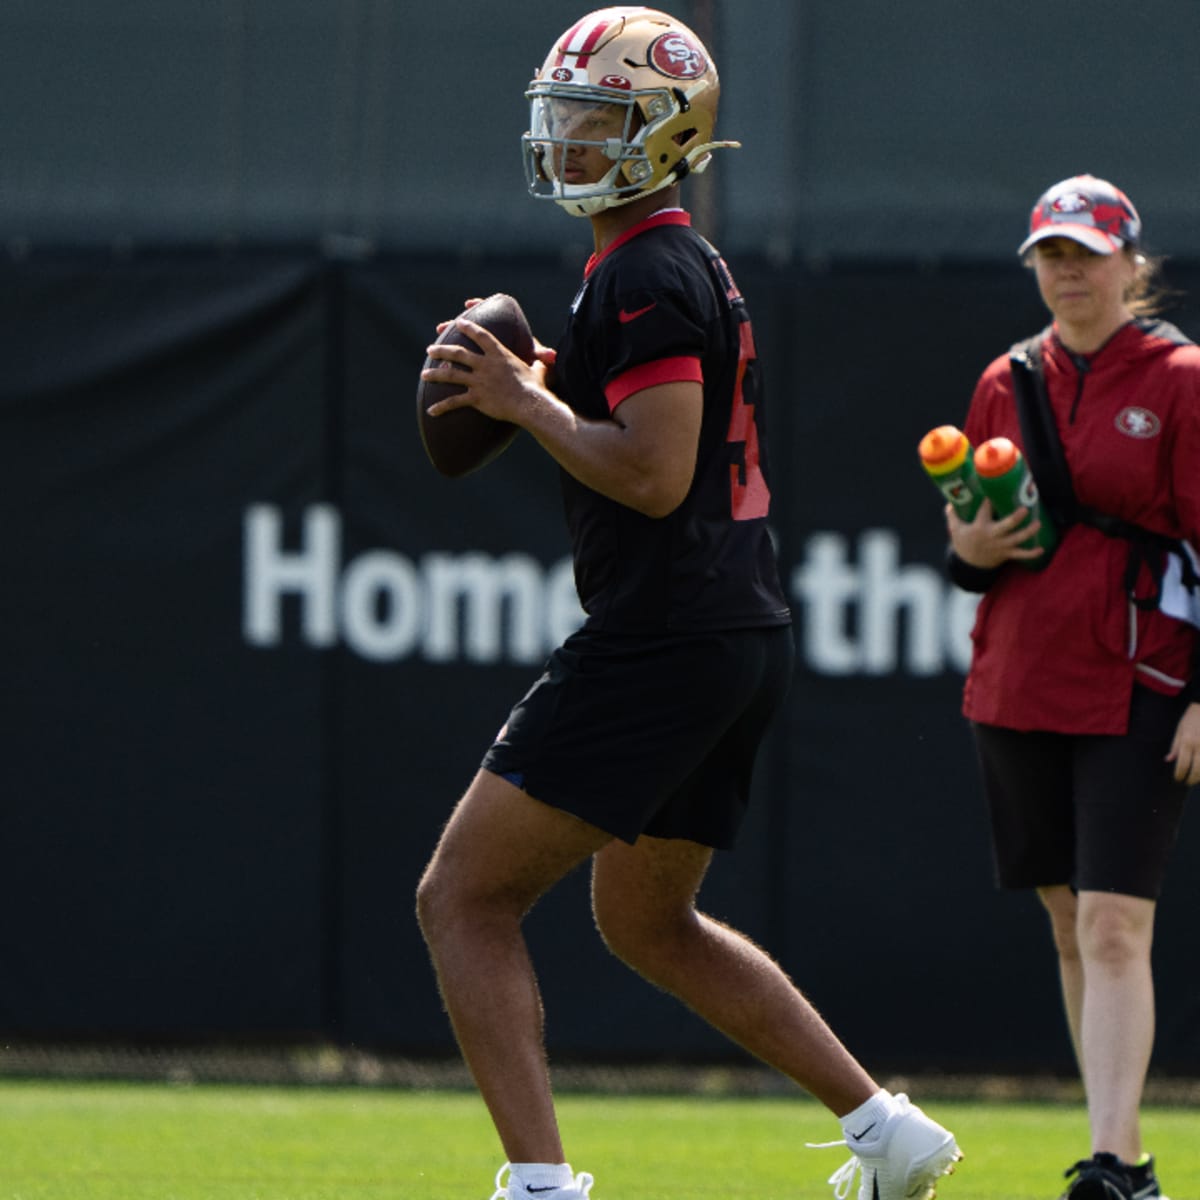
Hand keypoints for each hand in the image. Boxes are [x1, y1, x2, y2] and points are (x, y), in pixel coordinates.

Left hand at [422, 317, 548, 425]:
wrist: (531, 404)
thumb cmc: (537, 388)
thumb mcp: (539, 370)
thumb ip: (540, 362)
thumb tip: (551, 357)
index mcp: (499, 355)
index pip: (481, 336)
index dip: (468, 328)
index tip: (458, 323)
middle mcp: (485, 365)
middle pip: (458, 353)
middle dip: (442, 349)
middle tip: (430, 349)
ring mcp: (479, 381)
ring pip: (451, 374)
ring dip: (435, 373)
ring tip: (424, 374)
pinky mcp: (477, 398)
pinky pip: (455, 401)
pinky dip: (442, 406)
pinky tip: (431, 411)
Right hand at [946, 498, 1046, 567]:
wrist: (969, 566)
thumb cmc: (964, 543)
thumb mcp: (955, 529)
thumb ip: (952, 515)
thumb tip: (950, 501)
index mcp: (978, 528)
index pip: (984, 511)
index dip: (989, 501)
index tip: (994, 491)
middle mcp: (991, 537)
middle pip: (1005, 526)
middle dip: (1015, 518)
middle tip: (1025, 509)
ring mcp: (1000, 546)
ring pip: (1017, 539)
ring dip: (1028, 532)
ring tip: (1038, 524)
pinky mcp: (1006, 554)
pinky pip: (1021, 555)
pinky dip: (1031, 553)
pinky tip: (1041, 549)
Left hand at [1166, 701, 1199, 784]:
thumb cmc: (1191, 718)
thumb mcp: (1179, 730)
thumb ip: (1175, 746)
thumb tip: (1169, 760)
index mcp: (1187, 741)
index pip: (1183, 764)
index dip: (1180, 774)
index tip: (1178, 779)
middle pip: (1198, 769)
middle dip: (1192, 779)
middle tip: (1187, 782)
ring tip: (1196, 779)